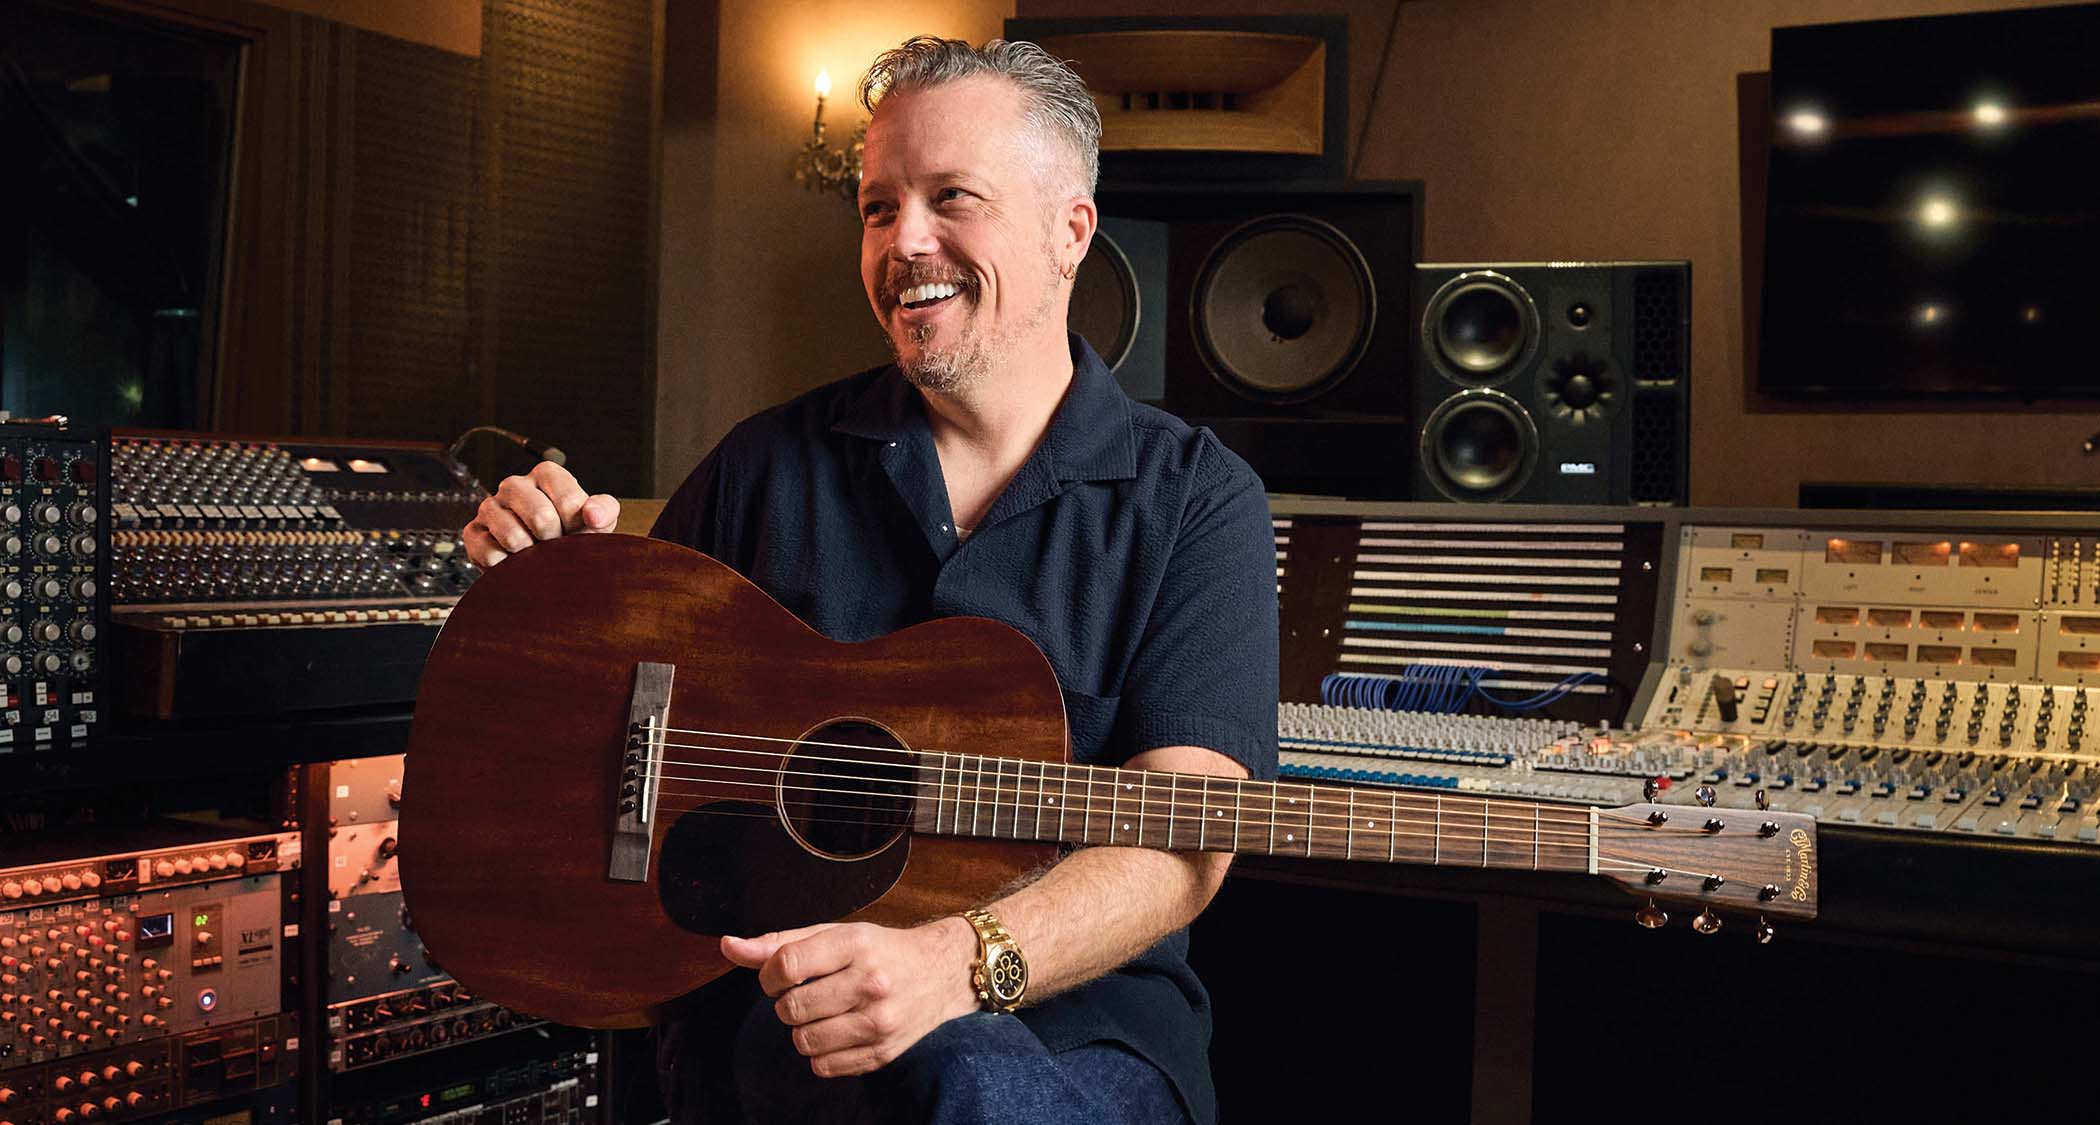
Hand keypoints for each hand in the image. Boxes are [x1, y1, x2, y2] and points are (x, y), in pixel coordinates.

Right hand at [462, 461, 619, 567]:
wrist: (544, 562)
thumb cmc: (572, 535)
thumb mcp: (596, 521)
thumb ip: (604, 510)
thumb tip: (592, 515)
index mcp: (546, 475)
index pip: (569, 501)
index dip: (577, 527)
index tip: (576, 532)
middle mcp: (514, 485)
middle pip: (541, 517)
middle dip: (555, 542)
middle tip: (555, 546)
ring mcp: (489, 507)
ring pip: (513, 537)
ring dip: (531, 556)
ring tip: (536, 554)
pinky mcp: (472, 533)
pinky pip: (490, 554)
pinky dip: (507, 567)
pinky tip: (514, 562)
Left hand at [722, 917, 979, 1077]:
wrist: (942, 973)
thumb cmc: (881, 950)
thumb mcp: (834, 934)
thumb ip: (779, 942)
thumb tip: (728, 946)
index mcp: (855, 944)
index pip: (786, 965)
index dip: (770, 976)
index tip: (780, 976)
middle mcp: (871, 983)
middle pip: (791, 1008)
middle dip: (787, 1003)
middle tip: (808, 993)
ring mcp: (879, 1022)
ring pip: (803, 1041)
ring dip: (803, 1029)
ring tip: (823, 1013)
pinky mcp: (882, 1053)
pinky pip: (823, 1066)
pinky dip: (821, 1053)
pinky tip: (838, 1032)